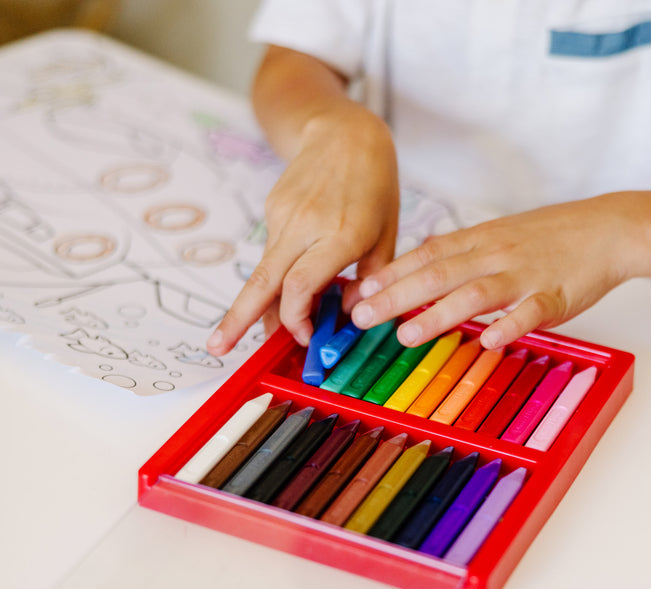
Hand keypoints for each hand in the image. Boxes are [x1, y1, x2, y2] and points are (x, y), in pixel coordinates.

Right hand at [207, 103, 398, 353]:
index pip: (301, 286)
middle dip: (237, 319)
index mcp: (341, 235)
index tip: (303, 338)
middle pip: (263, 282)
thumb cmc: (374, 185)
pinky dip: (275, 277)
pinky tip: (287, 282)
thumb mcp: (387, 234)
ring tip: (249, 329)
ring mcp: (283, 216)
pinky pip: (271, 253)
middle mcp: (305, 226)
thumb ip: (370, 279)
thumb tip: (349, 315)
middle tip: (216, 349)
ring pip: (264, 271)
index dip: (296, 320)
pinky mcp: (272, 210)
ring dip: (257, 304)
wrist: (344, 132)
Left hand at [350, 192, 650, 348]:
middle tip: (362, 318)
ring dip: (438, 314)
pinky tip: (490, 341)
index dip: (391, 274)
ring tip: (406, 335)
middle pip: (438, 275)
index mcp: (480, 240)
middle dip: (396, 297)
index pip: (426, 256)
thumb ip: (462, 251)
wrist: (609, 228)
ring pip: (476, 293)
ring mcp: (525, 274)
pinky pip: (531, 310)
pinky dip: (510, 324)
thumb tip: (422, 260)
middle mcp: (495, 254)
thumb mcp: (499, 234)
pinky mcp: (556, 294)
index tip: (360, 291)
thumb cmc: (551, 236)